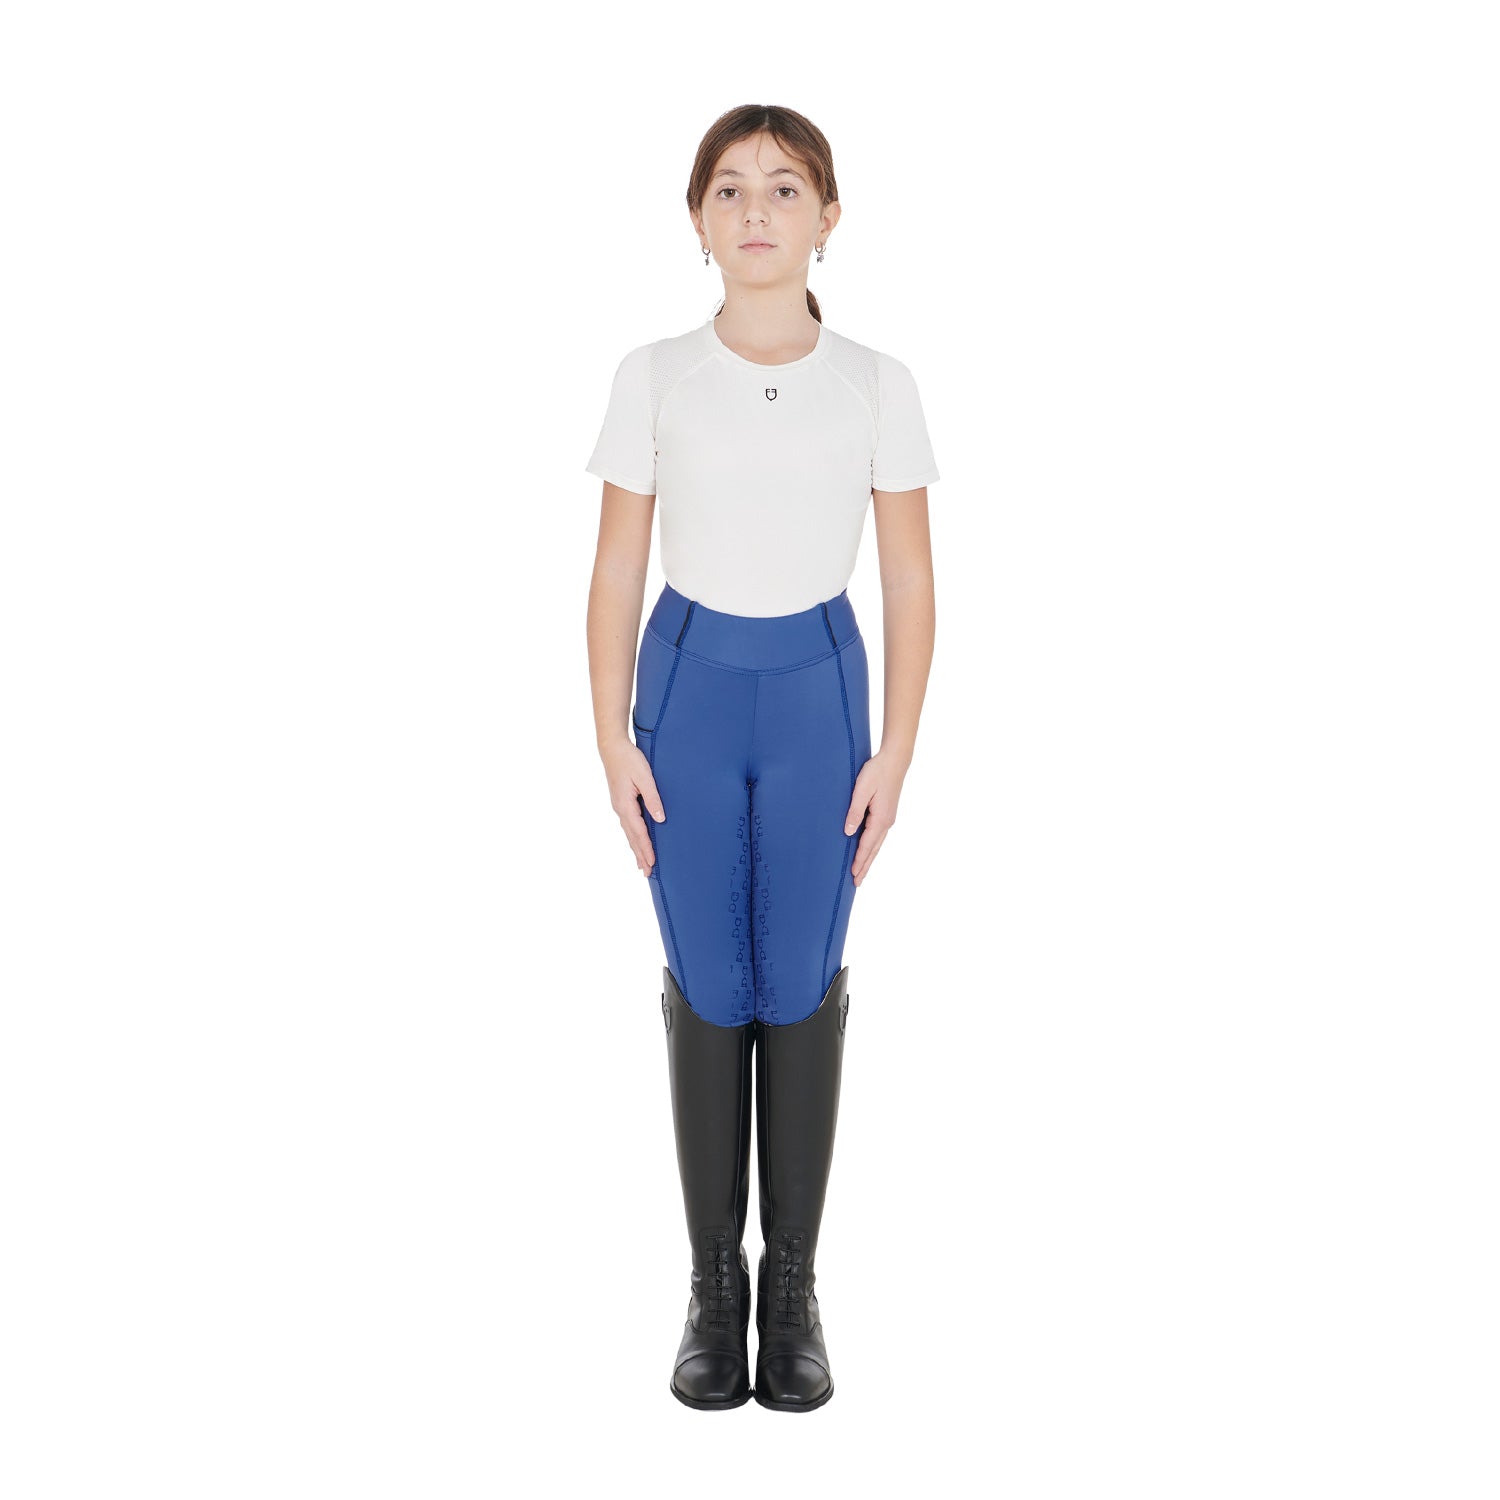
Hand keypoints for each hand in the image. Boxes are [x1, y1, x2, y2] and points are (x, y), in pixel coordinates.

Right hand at [601, 735, 664, 876]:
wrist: (612, 748)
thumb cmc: (629, 760)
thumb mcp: (645, 777)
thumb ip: (653, 798)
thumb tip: (661, 819)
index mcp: (626, 805)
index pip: (639, 832)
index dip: (646, 849)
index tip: (653, 863)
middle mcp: (620, 809)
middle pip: (632, 837)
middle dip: (640, 855)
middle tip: (648, 873)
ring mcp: (619, 806)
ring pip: (629, 833)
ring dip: (636, 849)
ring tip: (642, 865)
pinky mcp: (621, 802)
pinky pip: (628, 825)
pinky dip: (633, 838)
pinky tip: (636, 842)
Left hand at [843, 748, 907, 886]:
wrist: (895, 760)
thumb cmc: (877, 772)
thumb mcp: (862, 790)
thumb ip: (854, 812)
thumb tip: (848, 833)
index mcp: (880, 819)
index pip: (867, 845)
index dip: (859, 860)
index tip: (852, 875)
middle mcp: (886, 822)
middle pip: (874, 850)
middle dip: (865, 866)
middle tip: (856, 883)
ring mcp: (888, 819)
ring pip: (877, 844)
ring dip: (869, 859)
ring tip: (861, 872)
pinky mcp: (887, 813)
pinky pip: (878, 836)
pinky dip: (872, 848)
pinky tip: (868, 850)